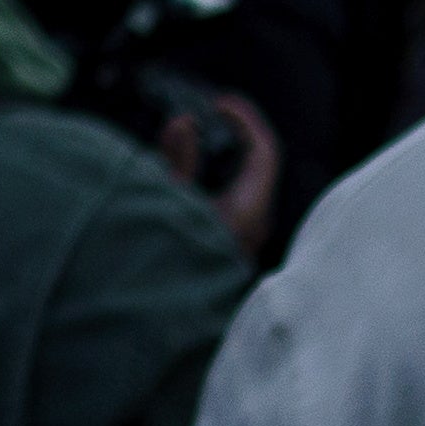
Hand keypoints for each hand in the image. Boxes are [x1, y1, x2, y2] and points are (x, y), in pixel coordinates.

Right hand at [155, 87, 288, 260]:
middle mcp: (254, 226)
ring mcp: (245, 240)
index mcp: (245, 211)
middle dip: (233, 137)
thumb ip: (175, 161)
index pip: (264, 152)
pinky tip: (192, 179)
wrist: (160, 321)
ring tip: (193, 143)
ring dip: (224, 160)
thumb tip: (185, 124)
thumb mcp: (162, 204)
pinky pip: (237, 204)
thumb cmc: (164, 264)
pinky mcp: (232, 249)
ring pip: (248, 186)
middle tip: (206, 117)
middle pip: (257, 167)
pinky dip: (220, 181)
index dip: (245, 120)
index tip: (219, 104)